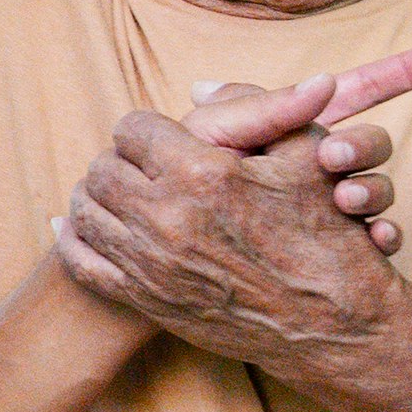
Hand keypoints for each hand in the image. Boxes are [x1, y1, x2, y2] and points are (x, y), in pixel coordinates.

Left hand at [56, 48, 411, 378]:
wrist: (335, 327)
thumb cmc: (326, 236)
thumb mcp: (305, 155)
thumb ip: (253, 107)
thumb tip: (199, 85)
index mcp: (202, 174)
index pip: (133, 129)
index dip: (149, 128)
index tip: (165, 138)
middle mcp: (167, 219)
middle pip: (103, 167)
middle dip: (123, 159)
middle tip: (145, 165)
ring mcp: (151, 265)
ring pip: (85, 210)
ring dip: (100, 195)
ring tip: (125, 192)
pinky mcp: (146, 300)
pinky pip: (82, 263)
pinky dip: (76, 240)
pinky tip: (91, 226)